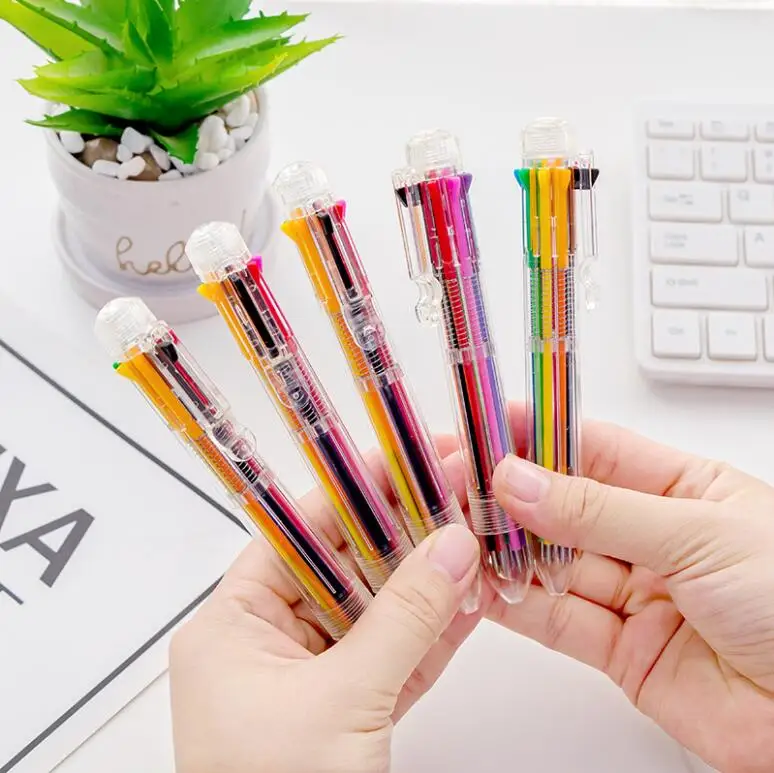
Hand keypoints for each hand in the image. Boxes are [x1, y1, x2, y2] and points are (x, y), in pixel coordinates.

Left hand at [169, 439, 481, 772]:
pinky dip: (435, 628)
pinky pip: (397, 653)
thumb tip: (451, 546)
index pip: (299, 533)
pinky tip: (471, 595)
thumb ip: (402, 619)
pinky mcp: (353, 708)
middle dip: (404, 530)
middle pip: (344, 563)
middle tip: (453, 490)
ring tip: (474, 533)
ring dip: (428, 578)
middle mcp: (269, 643)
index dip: (355, 491)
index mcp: (233, 626)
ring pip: (378, 607)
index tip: (404, 460)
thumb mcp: (340, 703)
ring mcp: (315, 675)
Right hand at [491, 407, 773, 772]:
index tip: (490, 423)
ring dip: (507, 549)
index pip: (596, 449)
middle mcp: (655, 539)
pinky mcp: (624, 652)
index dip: (540, 434)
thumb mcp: (698, 535)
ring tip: (461, 531)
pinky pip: (559, 621)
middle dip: (511, 494)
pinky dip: (518, 604)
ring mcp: (637, 595)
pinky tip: (485, 585)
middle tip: (461, 478)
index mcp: (685, 490)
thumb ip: (600, 512)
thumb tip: (524, 480)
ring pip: (554, 564)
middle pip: (565, 507)